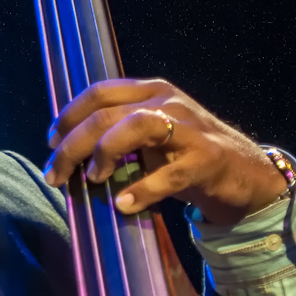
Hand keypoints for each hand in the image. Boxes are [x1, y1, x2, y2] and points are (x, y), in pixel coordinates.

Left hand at [43, 78, 286, 226]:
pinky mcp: (206, 159)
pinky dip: (142, 190)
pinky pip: (168, 174)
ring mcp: (189, 129)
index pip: (98, 93)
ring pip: (134, 127)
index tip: (50, 142)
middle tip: (55, 174)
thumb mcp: (150, 137)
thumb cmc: (186, 157)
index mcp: (150, 91)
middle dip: (72, 145)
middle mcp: (167, 102)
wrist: (244, 174)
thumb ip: (115, 134)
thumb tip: (65, 152)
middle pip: (106, 113)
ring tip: (93, 179)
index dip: (68, 116)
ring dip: (104, 153)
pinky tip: (124, 204)